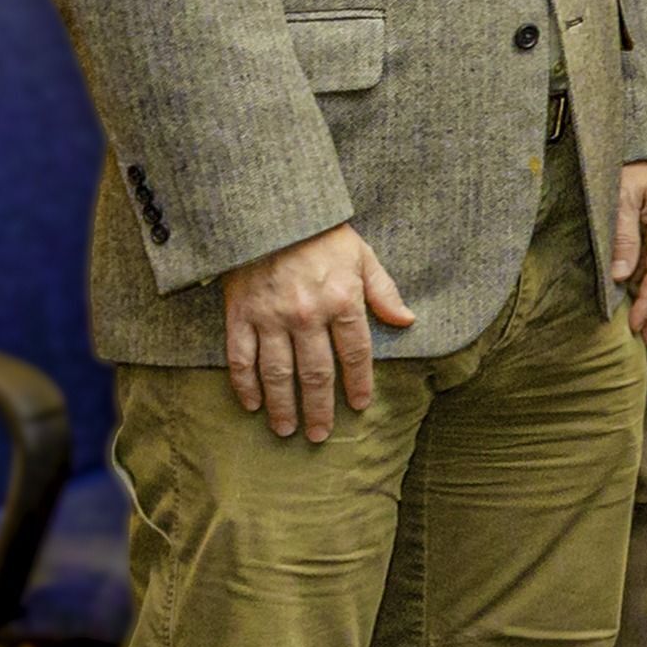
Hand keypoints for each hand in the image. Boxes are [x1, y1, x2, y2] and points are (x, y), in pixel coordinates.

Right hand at [221, 222, 416, 441]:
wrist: (269, 211)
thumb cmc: (321, 233)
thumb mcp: (362, 256)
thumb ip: (384, 292)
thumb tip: (407, 321)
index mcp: (342, 300)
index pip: (355, 354)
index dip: (358, 383)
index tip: (359, 405)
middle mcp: (307, 314)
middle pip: (316, 373)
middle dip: (319, 408)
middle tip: (320, 434)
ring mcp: (270, 317)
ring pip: (278, 373)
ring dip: (283, 406)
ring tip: (287, 430)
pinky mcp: (240, 315)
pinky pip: (241, 358)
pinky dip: (245, 385)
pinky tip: (252, 405)